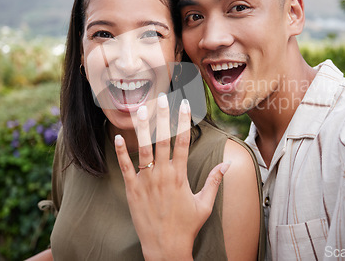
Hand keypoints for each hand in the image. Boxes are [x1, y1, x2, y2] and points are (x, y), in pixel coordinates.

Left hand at [114, 94, 230, 260]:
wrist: (166, 248)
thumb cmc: (187, 226)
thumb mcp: (204, 204)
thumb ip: (214, 181)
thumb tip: (227, 164)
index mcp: (180, 176)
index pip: (182, 142)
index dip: (183, 122)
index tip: (184, 105)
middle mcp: (162, 175)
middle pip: (162, 140)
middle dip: (162, 117)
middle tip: (161, 98)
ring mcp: (146, 182)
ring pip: (143, 149)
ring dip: (142, 128)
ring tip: (140, 109)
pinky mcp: (132, 190)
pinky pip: (125, 168)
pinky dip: (121, 153)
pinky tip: (117, 137)